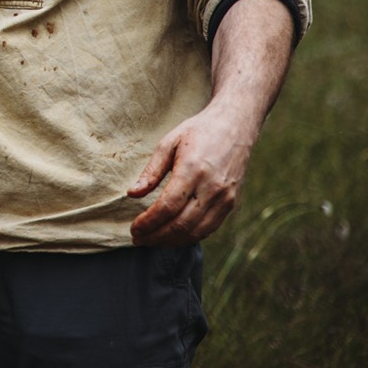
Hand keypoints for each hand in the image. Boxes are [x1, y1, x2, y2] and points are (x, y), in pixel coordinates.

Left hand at [126, 104, 257, 245]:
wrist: (235, 126)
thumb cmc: (198, 131)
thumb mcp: (169, 142)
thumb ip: (151, 171)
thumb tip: (132, 194)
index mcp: (193, 170)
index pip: (167, 207)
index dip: (148, 222)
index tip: (134, 229)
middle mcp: (212, 188)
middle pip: (181, 224)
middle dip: (156, 236)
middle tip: (138, 239)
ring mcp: (225, 198)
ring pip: (196, 232)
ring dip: (171, 241)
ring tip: (152, 240)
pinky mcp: (231, 203)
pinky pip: (209, 228)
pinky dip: (190, 236)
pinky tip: (173, 236)